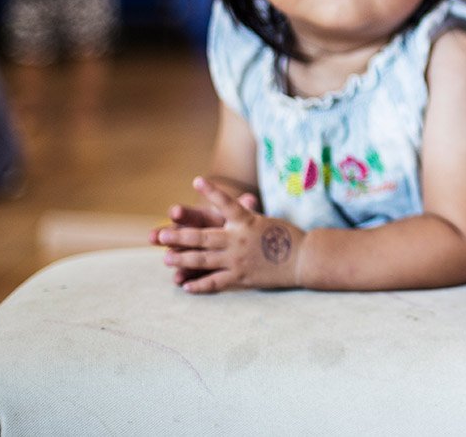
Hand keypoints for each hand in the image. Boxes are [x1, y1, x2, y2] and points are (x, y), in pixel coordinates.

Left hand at [155, 177, 303, 292]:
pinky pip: (215, 282)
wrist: (305, 259)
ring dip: (182, 259)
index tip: (197, 180)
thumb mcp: (266, 221)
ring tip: (166, 259)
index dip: (211, 191)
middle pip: (202, 236)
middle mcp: (238, 239)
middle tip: (160, 236)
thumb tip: (236, 205)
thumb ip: (246, 217)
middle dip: (179, 236)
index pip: (225, 203)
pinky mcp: (241, 278)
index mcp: (246, 221)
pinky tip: (185, 285)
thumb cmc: (288, 236)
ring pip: (203, 260)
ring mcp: (238, 260)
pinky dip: (199, 284)